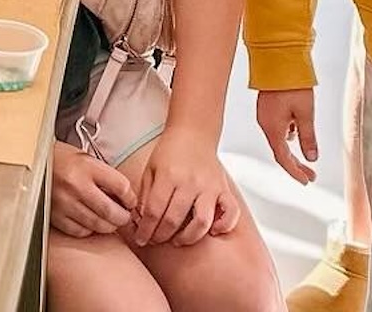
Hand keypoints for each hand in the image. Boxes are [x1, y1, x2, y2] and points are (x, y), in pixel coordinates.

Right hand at [51, 143, 137, 237]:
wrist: (31, 161)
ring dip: (108, 226)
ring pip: (97, 224)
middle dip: (123, 217)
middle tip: (124, 216)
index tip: (130, 201)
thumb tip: (125, 198)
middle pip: (111, 211)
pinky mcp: (55, 216)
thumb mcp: (85, 158)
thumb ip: (105, 176)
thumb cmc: (61, 159)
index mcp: (86, 166)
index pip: (121, 186)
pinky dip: (89, 229)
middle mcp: (76, 185)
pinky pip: (80, 231)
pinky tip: (90, 221)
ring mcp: (65, 202)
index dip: (130, 197)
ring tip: (110, 220)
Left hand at [133, 128, 240, 246]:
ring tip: (177, 240)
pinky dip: (224, 226)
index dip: (145, 230)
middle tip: (155, 240)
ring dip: (188, 238)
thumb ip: (146, 195)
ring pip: (202, 222)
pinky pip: (231, 213)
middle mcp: (189, 183)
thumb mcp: (151, 169)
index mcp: (168, 176)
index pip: (154, 212)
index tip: (141, 239)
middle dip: (161, 236)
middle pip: (174, 220)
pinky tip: (212, 231)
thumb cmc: (170, 151)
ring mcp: (209, 187)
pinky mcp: (224, 189)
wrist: (194, 132)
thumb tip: (141, 222)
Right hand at [255, 88, 318, 183]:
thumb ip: (308, 138)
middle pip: (280, 152)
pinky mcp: (268, 109)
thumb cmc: (293, 86)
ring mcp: (265, 116)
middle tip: (311, 175)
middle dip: (295, 165)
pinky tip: (299, 129)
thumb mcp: (306, 114)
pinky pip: (278, 128)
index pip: (283, 158)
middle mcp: (266, 124)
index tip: (307, 181)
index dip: (295, 172)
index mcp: (273, 128)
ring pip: (279, 140)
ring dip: (292, 149)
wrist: (279, 61)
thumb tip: (311, 158)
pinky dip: (289, 134)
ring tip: (309, 152)